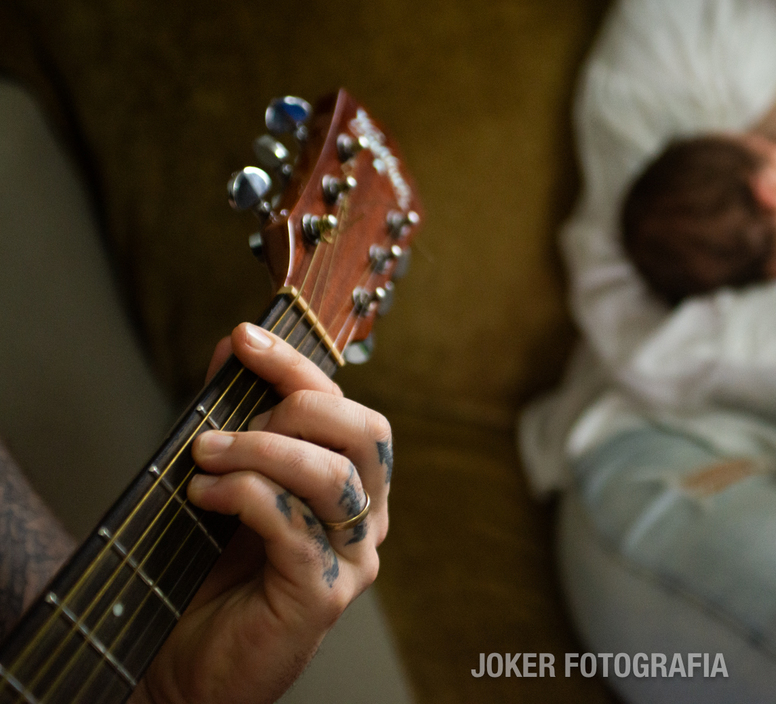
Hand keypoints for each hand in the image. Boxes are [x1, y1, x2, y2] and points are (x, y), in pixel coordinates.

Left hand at [131, 323, 391, 703]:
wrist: (183, 663)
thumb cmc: (208, 576)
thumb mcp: (223, 478)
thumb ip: (233, 416)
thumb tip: (233, 346)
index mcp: (354, 486)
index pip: (347, 408)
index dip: (297, 366)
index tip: (244, 338)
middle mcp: (366, 519)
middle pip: (365, 433)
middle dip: (295, 406)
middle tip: (228, 424)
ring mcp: (351, 559)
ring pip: (333, 477)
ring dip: (261, 450)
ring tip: (205, 454)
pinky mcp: (321, 595)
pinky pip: (294, 526)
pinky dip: (245, 495)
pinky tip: (205, 493)